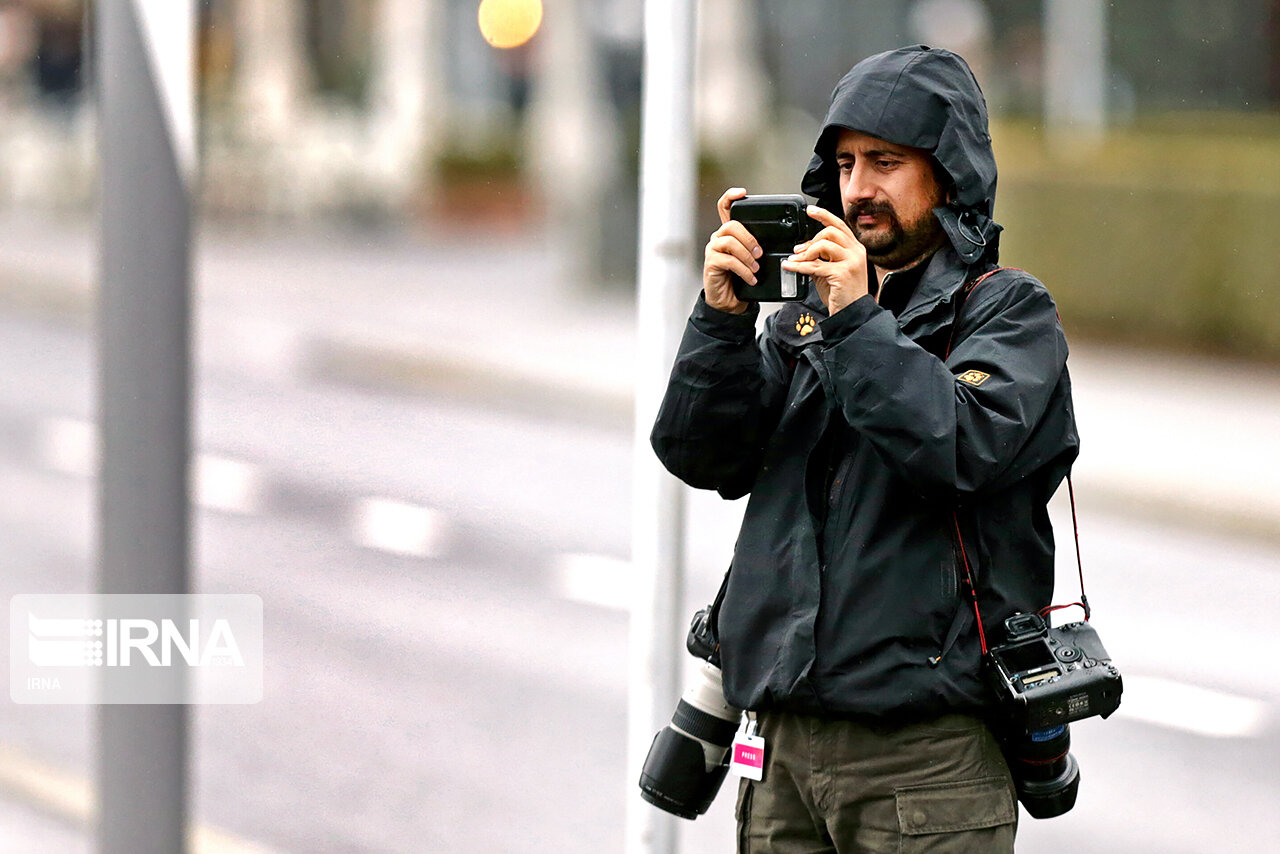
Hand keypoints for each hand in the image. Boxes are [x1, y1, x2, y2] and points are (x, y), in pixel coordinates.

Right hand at [702, 187, 760, 314]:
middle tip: (760, 253)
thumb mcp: (753, 259)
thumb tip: (779, 241)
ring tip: (755, 268)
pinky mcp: (711, 263)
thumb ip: (758, 247)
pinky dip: (743, 270)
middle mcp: (718, 238)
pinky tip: (750, 278)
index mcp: (729, 234)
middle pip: (732, 225)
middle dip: (750, 238)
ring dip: (747, 255)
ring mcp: (713, 250)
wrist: (729, 302)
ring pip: (730, 241)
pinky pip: (729, 260)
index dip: (731, 197)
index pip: (725, 208)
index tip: (743, 193)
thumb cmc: (741, 279)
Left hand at [781, 206, 869, 315]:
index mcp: (855, 248)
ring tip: (795, 260)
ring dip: (805, 252)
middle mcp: (856, 252)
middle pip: (830, 232)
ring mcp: (851, 262)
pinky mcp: (842, 273)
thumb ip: (820, 258)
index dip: (824, 214)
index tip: (810, 210)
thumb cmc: (842, 294)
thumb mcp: (831, 271)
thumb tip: (802, 251)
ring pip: (823, 245)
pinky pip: (815, 265)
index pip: (839, 225)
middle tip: (798, 250)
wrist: (851, 313)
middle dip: (811, 239)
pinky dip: (799, 265)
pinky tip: (790, 266)